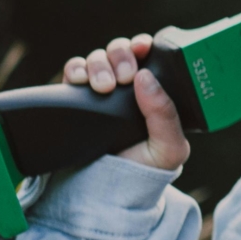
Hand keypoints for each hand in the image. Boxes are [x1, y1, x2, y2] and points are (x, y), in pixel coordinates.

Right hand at [59, 34, 189, 170]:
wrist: (107, 194)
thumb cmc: (144, 170)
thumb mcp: (168, 148)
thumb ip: (165, 115)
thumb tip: (145, 77)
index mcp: (152, 92)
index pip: (148, 57)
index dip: (143, 45)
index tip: (143, 48)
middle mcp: (126, 87)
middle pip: (120, 51)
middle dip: (121, 56)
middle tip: (125, 78)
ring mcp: (100, 91)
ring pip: (97, 58)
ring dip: (99, 64)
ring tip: (103, 87)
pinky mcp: (75, 99)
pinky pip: (72, 72)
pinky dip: (74, 70)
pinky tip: (80, 82)